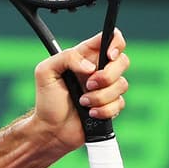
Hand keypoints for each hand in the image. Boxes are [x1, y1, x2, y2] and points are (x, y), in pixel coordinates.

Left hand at [32, 29, 129, 150]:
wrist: (51, 129)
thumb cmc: (47, 100)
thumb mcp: (45, 72)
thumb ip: (66, 58)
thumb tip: (90, 66)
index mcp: (84, 57)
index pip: (109, 39)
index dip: (115, 43)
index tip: (108, 55)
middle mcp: (98, 70)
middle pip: (123, 61)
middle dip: (107, 76)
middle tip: (88, 85)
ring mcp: (106, 88)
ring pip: (122, 85)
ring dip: (100, 97)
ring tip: (82, 102)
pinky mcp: (111, 105)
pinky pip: (120, 104)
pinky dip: (104, 110)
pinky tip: (90, 113)